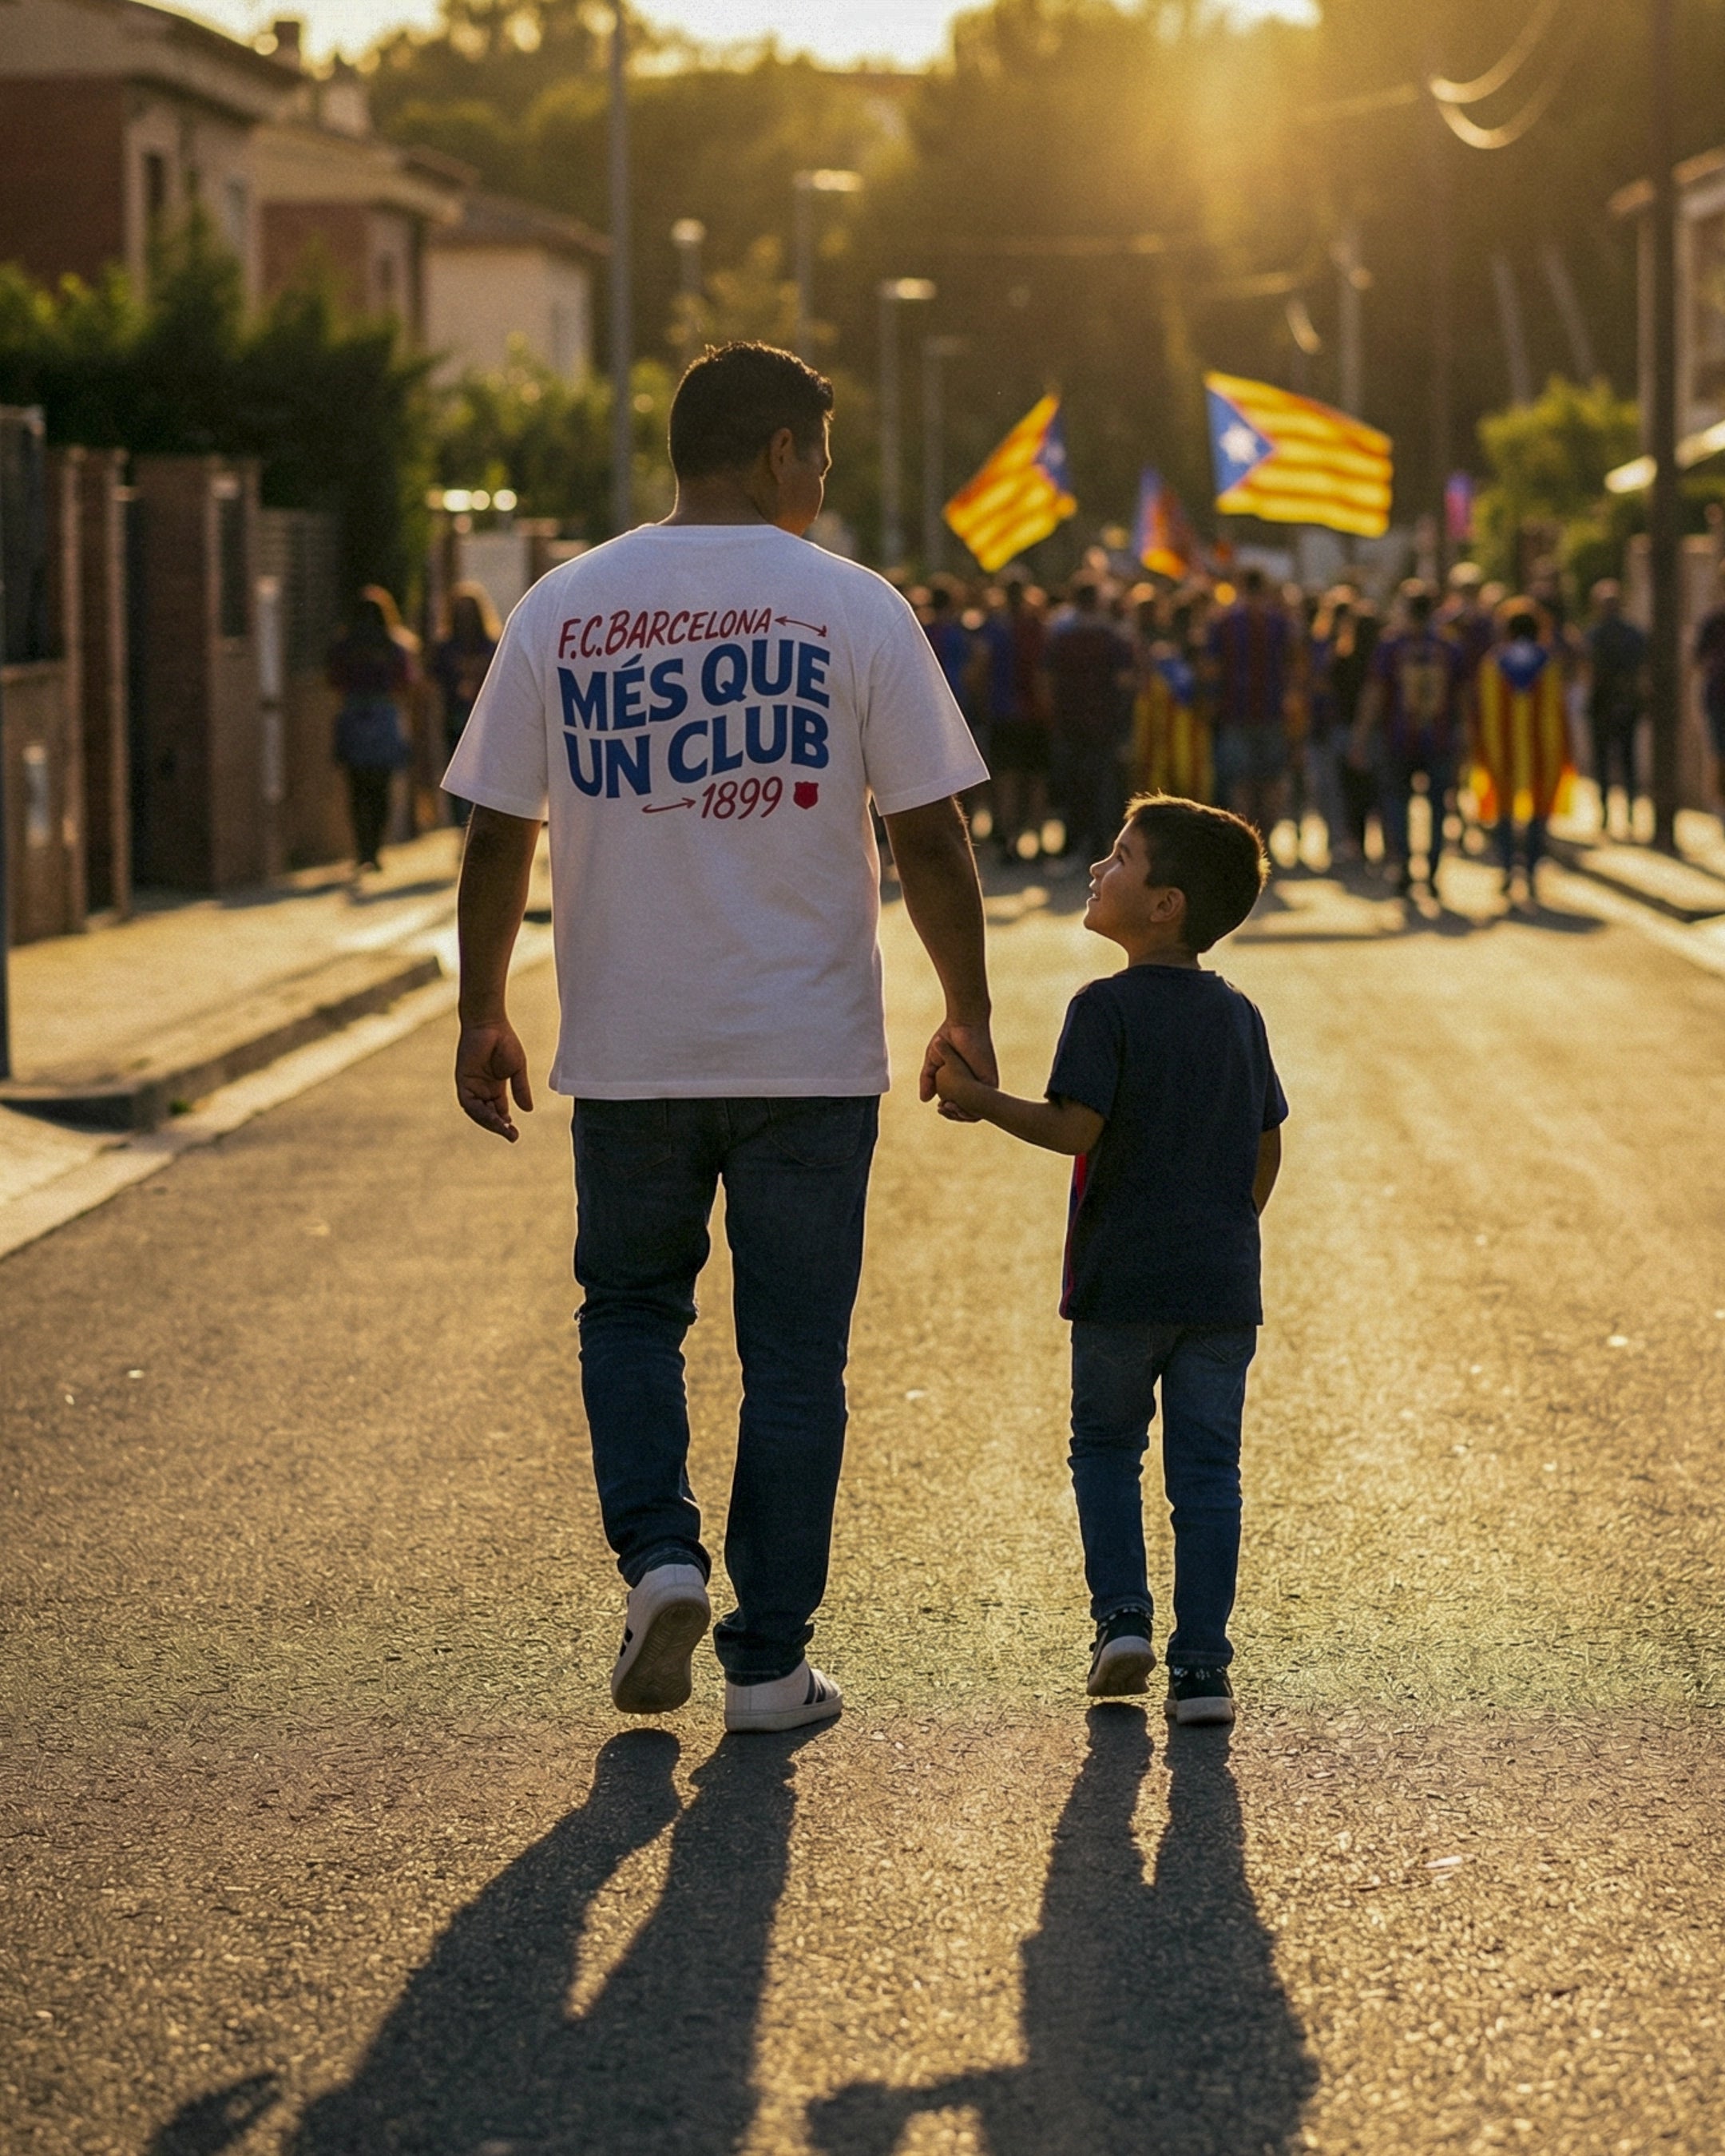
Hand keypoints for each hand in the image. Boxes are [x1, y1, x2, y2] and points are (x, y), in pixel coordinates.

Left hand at [456, 1018, 533, 1140]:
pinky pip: (469, 1103)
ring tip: (504, 1130)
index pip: (498, 1111)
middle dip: (499, 1127)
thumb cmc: (504, 1041)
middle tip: (512, 1136)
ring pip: (478, 1112)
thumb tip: (528, 1110)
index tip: (515, 1133)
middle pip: (488, 1115)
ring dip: (490, 1122)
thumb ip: (521, 1089)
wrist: (490, 1024)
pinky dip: (481, 1112)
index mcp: (494, 1087)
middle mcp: (481, 1089)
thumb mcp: (517, 1069)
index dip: (505, 1123)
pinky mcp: (463, 1081)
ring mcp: (471, 1085)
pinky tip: (494, 1118)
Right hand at [923, 1019, 994, 1121]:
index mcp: (964, 1082)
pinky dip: (971, 1108)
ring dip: (962, 1114)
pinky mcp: (990, 1080)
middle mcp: (976, 1085)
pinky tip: (956, 1104)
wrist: (961, 1024)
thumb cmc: (947, 1038)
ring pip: (978, 1111)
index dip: (949, 1112)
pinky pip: (984, 1103)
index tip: (939, 1108)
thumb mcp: (934, 1062)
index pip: (960, 1106)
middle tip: (942, 1109)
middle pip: (969, 1112)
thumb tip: (924, 1100)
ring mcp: (984, 1084)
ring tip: (948, 1107)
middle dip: (955, 1116)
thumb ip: (928, 1080)